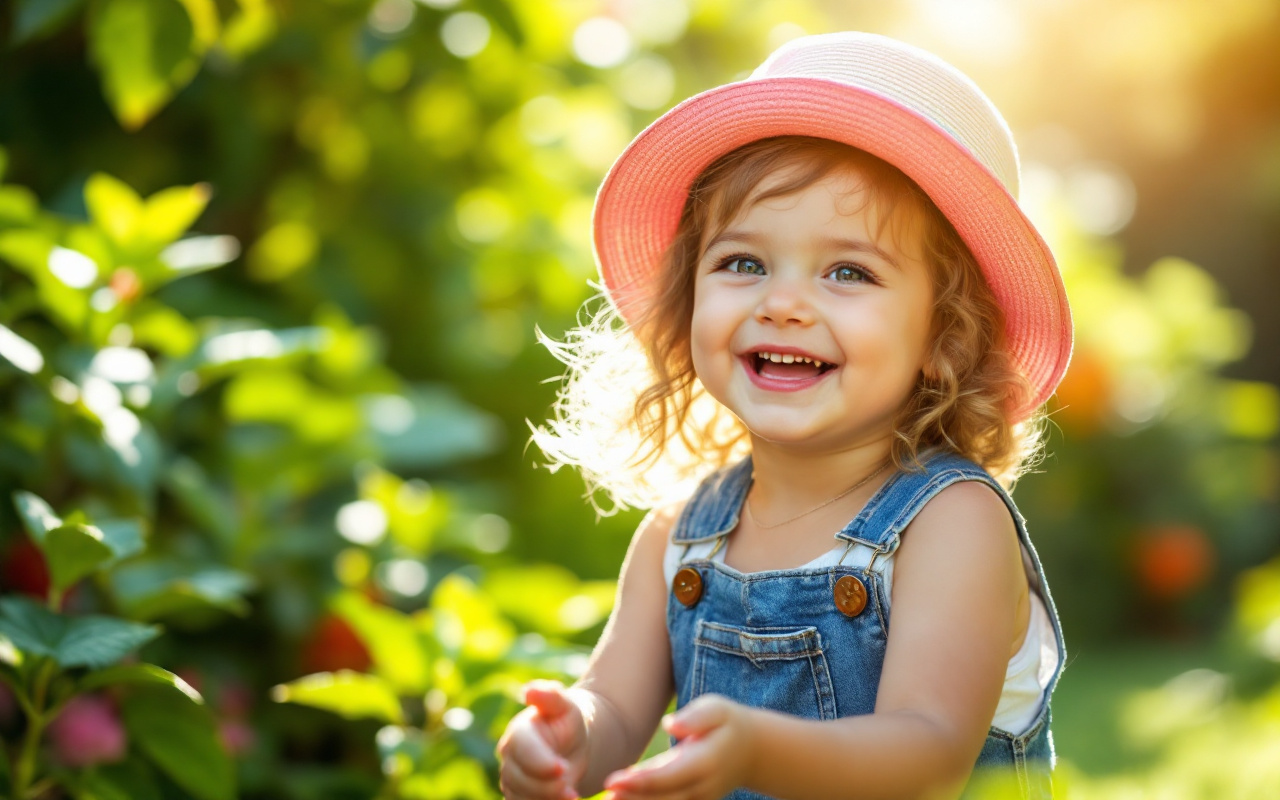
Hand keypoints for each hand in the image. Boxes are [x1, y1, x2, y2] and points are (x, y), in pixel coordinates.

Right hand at [497, 679, 587, 799]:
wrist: (571, 742)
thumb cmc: (567, 719)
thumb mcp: (564, 704)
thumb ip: (549, 696)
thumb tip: (529, 690)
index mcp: (518, 732)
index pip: (522, 749)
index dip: (540, 761)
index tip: (562, 769)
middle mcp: (509, 757)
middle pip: (519, 779)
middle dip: (545, 787)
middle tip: (570, 789)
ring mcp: (512, 778)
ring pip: (521, 797)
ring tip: (572, 796)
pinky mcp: (519, 796)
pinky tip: (566, 799)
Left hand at [602, 695, 755, 799]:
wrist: (753, 751)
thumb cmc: (727, 723)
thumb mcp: (717, 709)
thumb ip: (695, 717)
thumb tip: (671, 726)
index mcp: (706, 761)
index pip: (667, 775)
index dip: (639, 781)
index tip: (613, 780)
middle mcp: (702, 786)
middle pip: (662, 797)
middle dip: (632, 798)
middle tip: (605, 794)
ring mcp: (699, 799)